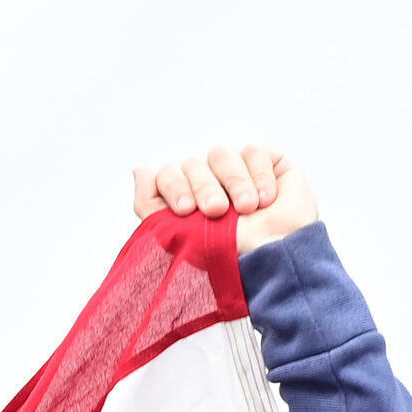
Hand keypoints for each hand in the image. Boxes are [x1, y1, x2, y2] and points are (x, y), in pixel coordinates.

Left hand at [131, 145, 318, 251]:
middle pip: (193, 163)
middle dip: (204, 189)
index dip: (173, 187)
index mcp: (186, 195)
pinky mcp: (270, 163)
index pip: (167, 174)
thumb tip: (139, 169)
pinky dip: (259, 175)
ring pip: (221, 153)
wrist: (272, 260)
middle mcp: (210, 179)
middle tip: (217, 212)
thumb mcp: (176, 235)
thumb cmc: (227, 255)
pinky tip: (266, 199)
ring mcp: (239, 169)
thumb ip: (150, 203)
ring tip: (247, 208)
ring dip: (233, 182)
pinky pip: (254, 151)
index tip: (185, 211)